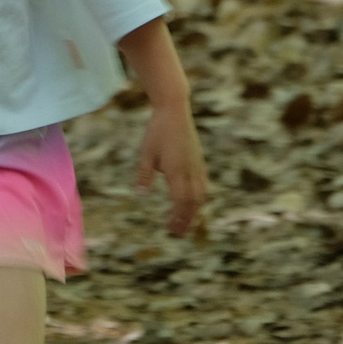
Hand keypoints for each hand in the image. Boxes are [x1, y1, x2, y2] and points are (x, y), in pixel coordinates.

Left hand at [135, 105, 208, 237]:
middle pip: (193, 202)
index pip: (180, 201)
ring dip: (194, 210)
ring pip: (201, 194)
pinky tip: (193, 201)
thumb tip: (140, 195)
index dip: (177, 218)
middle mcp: (191, 171)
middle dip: (187, 219)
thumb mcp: (145, 153)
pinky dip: (198, 198)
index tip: (171, 230)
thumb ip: (144, 175)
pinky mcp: (199, 160)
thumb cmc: (157, 131)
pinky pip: (203, 185)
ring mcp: (197, 165)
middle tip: (178, 233)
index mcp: (177, 171)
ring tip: (185, 221)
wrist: (175, 110)